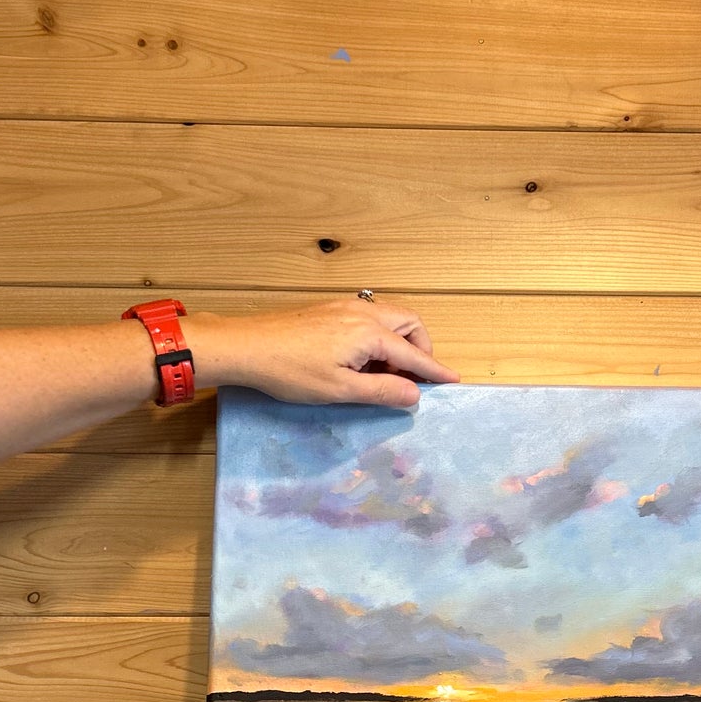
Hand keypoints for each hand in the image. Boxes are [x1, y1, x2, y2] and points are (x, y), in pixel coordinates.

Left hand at [195, 298, 459, 408]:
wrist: (247, 346)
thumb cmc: (291, 371)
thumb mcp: (340, 389)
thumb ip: (383, 391)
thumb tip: (415, 394)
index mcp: (370, 332)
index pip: (414, 353)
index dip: (434, 370)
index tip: (453, 381)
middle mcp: (363, 312)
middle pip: (409, 323)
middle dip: (420, 349)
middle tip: (412, 379)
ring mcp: (345, 307)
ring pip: (390, 318)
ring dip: (398, 343)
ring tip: (384, 374)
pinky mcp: (330, 310)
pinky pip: (370, 317)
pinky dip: (379, 337)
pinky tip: (361, 361)